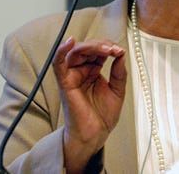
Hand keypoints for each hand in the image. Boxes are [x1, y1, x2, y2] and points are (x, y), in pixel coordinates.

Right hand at [53, 36, 126, 172]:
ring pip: (75, 51)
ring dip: (91, 46)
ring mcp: (72, 76)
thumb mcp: (118, 90)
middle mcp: (81, 71)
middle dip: (102, 45)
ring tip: (105, 49)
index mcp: (93, 70)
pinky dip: (61, 51)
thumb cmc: (102, 116)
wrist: (95, 135)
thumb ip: (119, 72)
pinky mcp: (65, 82)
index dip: (109, 47)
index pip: (98, 50)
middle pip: (87, 48)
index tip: (120, 51)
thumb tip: (121, 54)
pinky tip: (70, 42)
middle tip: (114, 49)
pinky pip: (58, 63)